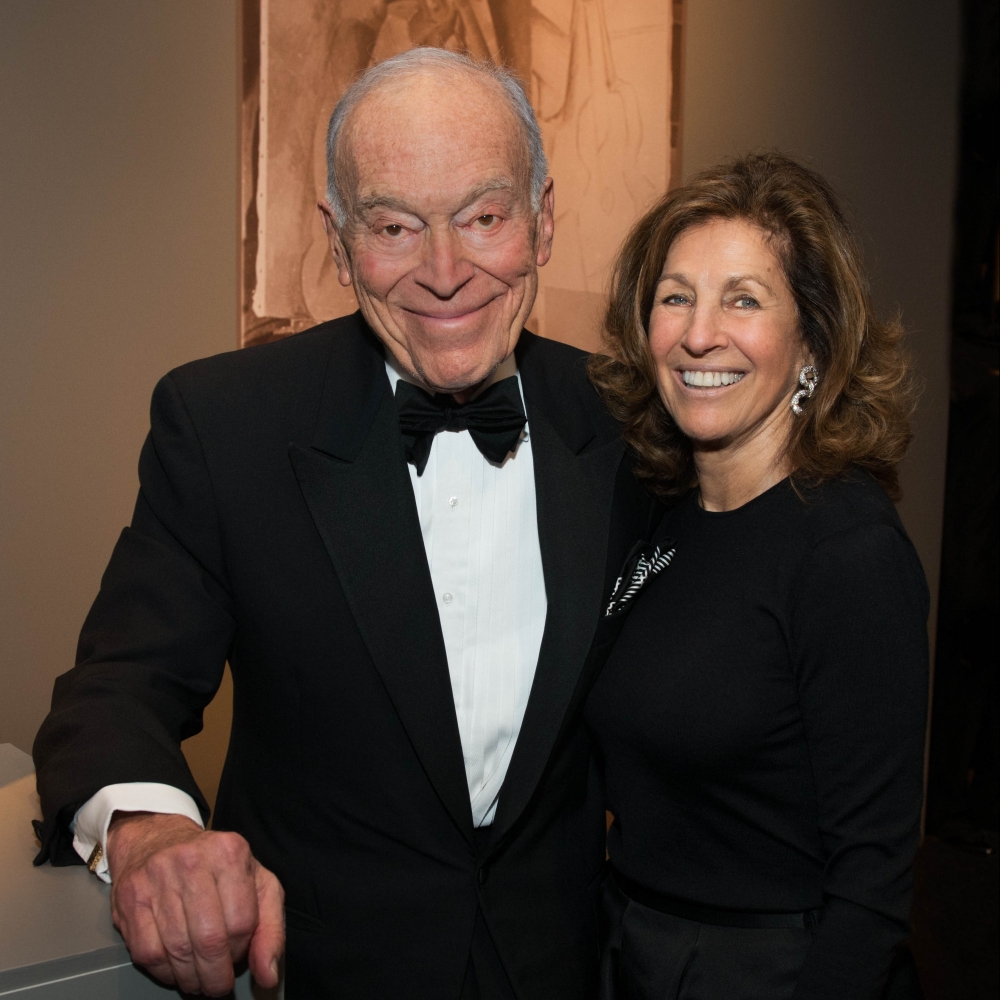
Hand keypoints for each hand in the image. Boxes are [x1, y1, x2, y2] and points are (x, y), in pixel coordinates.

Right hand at [107, 812, 283, 995]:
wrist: (158, 838)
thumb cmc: (215, 866)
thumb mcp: (257, 884)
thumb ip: (271, 928)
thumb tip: (268, 975)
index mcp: (230, 853)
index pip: (242, 922)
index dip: (242, 951)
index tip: (238, 957)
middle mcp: (193, 860)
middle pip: (210, 940)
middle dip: (215, 975)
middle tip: (217, 984)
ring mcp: (158, 876)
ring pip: (178, 950)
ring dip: (190, 978)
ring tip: (197, 979)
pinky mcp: (131, 896)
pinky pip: (148, 953)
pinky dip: (163, 972)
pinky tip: (174, 969)